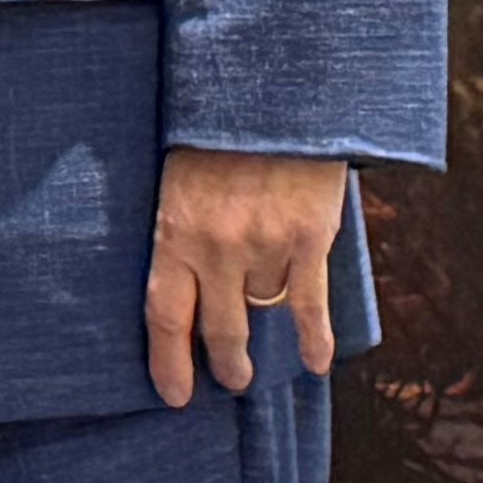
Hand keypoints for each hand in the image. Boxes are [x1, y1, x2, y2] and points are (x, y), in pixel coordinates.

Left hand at [145, 148, 348, 407]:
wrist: (272, 87)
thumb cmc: (216, 123)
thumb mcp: (178, 170)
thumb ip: (181, 220)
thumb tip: (179, 262)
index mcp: (174, 230)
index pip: (165, 316)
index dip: (169, 363)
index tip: (173, 394)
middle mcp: (217, 248)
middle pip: (219, 330)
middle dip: (224, 364)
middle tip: (228, 381)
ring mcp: (265, 246)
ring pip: (263, 314)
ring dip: (262, 345)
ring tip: (257, 368)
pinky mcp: (309, 238)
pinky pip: (310, 304)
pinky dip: (316, 339)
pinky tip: (317, 362)